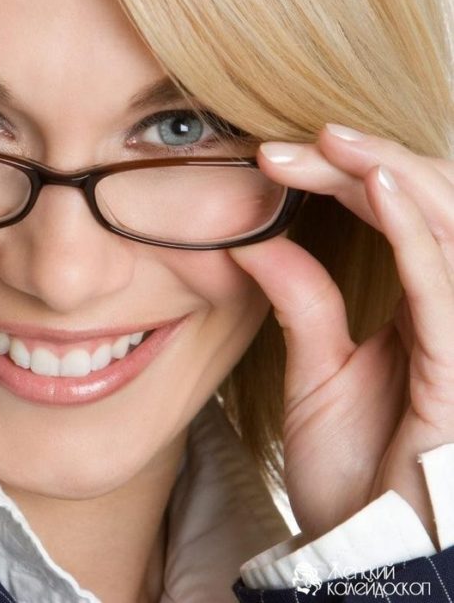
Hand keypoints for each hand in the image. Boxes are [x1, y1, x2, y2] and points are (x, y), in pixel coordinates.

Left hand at [226, 123, 453, 547]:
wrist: (367, 548)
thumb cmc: (355, 469)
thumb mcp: (317, 372)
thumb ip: (302, 302)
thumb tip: (254, 240)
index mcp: (423, 309)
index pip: (398, 216)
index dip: (346, 176)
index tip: (274, 155)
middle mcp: (453, 311)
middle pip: (431, 206)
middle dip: (366, 162)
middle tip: (295, 139)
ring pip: (450, 226)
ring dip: (391, 174)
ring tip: (332, 141)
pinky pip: (444, 284)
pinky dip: (417, 229)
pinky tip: (379, 186)